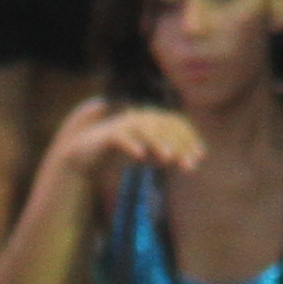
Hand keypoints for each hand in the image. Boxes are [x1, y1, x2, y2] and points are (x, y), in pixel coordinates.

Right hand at [49, 102, 205, 186]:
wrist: (81, 155)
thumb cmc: (116, 153)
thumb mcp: (146, 153)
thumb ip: (166, 154)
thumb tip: (195, 160)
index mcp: (148, 121)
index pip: (174, 123)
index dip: (189, 138)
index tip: (200, 156)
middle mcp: (137, 119)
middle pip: (163, 126)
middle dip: (179, 144)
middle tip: (191, 164)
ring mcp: (121, 125)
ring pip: (144, 129)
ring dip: (158, 143)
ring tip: (169, 158)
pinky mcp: (105, 135)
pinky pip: (120, 136)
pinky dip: (131, 145)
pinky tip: (140, 157)